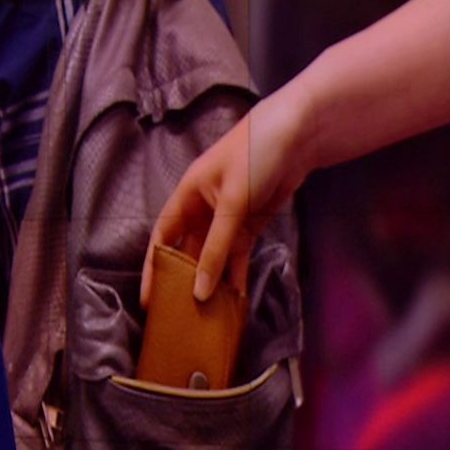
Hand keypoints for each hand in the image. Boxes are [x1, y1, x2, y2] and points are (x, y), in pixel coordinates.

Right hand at [143, 95, 308, 308]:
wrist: (299, 134)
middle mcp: (203, 209)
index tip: (150, 297)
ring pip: (214, 257)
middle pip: (188, 251)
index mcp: (188, 196)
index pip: (163, 237)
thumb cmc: (255, 155)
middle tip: (181, 314)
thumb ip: (216, 249)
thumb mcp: (231, 203)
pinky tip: (235, 299)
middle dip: (185, 281)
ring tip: (208, 314)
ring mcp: (228, 219)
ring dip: (212, 282)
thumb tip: (199, 291)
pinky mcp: (251, 224)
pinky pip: (238, 256)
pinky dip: (236, 275)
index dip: (154, 267)